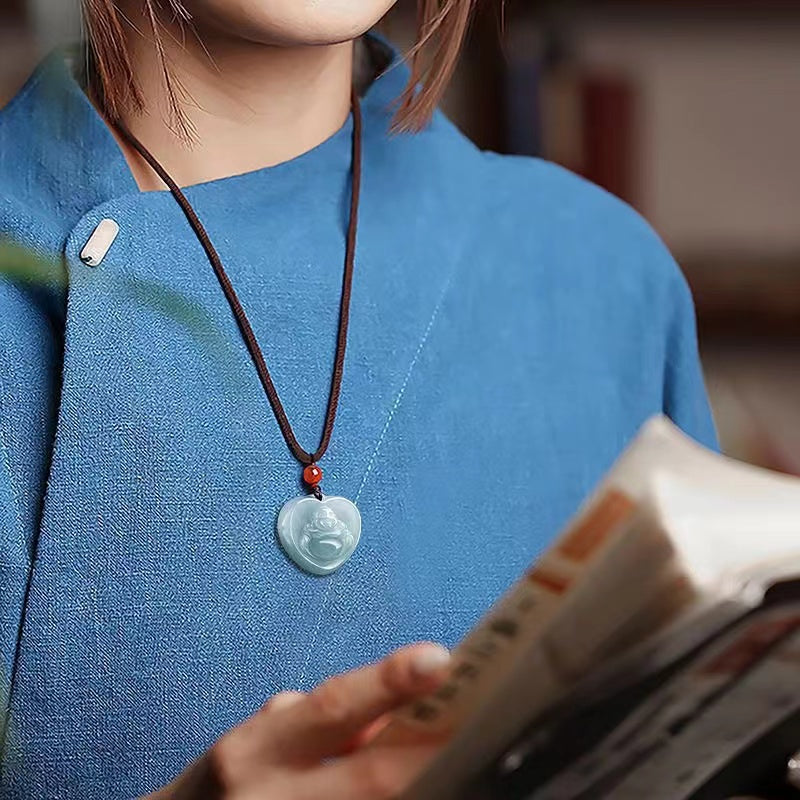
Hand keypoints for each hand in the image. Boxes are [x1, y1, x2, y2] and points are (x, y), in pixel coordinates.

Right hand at [144, 643, 450, 799]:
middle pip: (372, 779)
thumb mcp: (267, 738)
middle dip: (433, 751)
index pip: (332, 708)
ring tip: (473, 756)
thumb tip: (400, 711)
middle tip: (488, 720)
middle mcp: (270, 799)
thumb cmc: (232, 781)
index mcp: (255, 750)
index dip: (388, 683)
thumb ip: (328, 720)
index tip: (440, 659)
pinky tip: (437, 782)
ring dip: (431, 786)